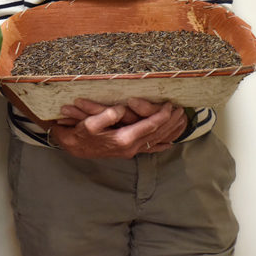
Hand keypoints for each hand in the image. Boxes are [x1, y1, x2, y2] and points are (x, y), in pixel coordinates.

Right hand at [49, 97, 187, 158]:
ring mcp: (130, 150)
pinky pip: (150, 148)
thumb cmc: (80, 132)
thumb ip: (106, 115)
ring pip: (156, 141)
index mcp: (123, 138)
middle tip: (182, 110)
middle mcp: (131, 146)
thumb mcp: (89, 123)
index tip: (170, 105)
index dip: (161, 115)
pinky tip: (169, 143)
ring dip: (170, 131)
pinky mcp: (127, 151)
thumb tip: (122, 109)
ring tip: (181, 121)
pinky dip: (162, 144)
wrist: (73, 146)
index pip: (149, 126)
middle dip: (171, 122)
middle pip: (157, 134)